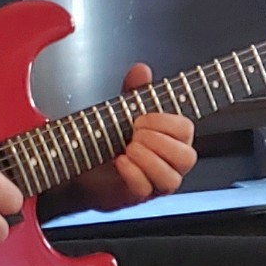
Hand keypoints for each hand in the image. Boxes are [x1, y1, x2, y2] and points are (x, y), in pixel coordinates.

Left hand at [71, 63, 196, 212]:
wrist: (79, 165)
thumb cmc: (106, 141)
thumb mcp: (121, 111)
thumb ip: (134, 92)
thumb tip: (142, 69)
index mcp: (170, 140)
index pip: (186, 130)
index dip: (165, 123)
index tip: (141, 118)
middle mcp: (168, 164)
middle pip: (186, 157)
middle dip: (158, 141)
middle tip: (134, 134)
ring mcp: (154, 183)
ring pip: (171, 179)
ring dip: (148, 159)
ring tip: (128, 148)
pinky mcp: (137, 196)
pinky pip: (145, 190)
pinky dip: (132, 173)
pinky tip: (119, 161)